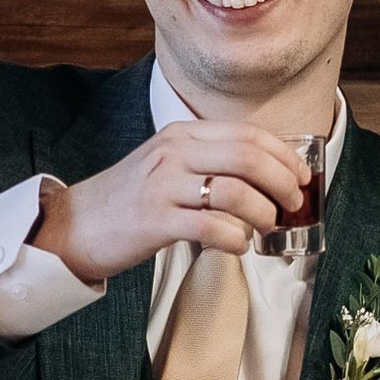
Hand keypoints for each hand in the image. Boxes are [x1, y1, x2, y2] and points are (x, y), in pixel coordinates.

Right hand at [39, 122, 304, 284]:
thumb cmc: (131, 199)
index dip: (285, 156)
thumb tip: (268, 177)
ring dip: (263, 213)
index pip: (248, 134)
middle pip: (248, 157)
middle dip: (283, 183)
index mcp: (182, 134)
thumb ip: (211, 162)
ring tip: (267, 227)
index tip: (303, 176)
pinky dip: (235, 238)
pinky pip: (211, 227)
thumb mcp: (169, 164)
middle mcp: (174, 152)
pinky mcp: (155, 220)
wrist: (76, 224)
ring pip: (235, 192)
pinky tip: (238, 244)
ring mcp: (163, 185)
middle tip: (293, 204)